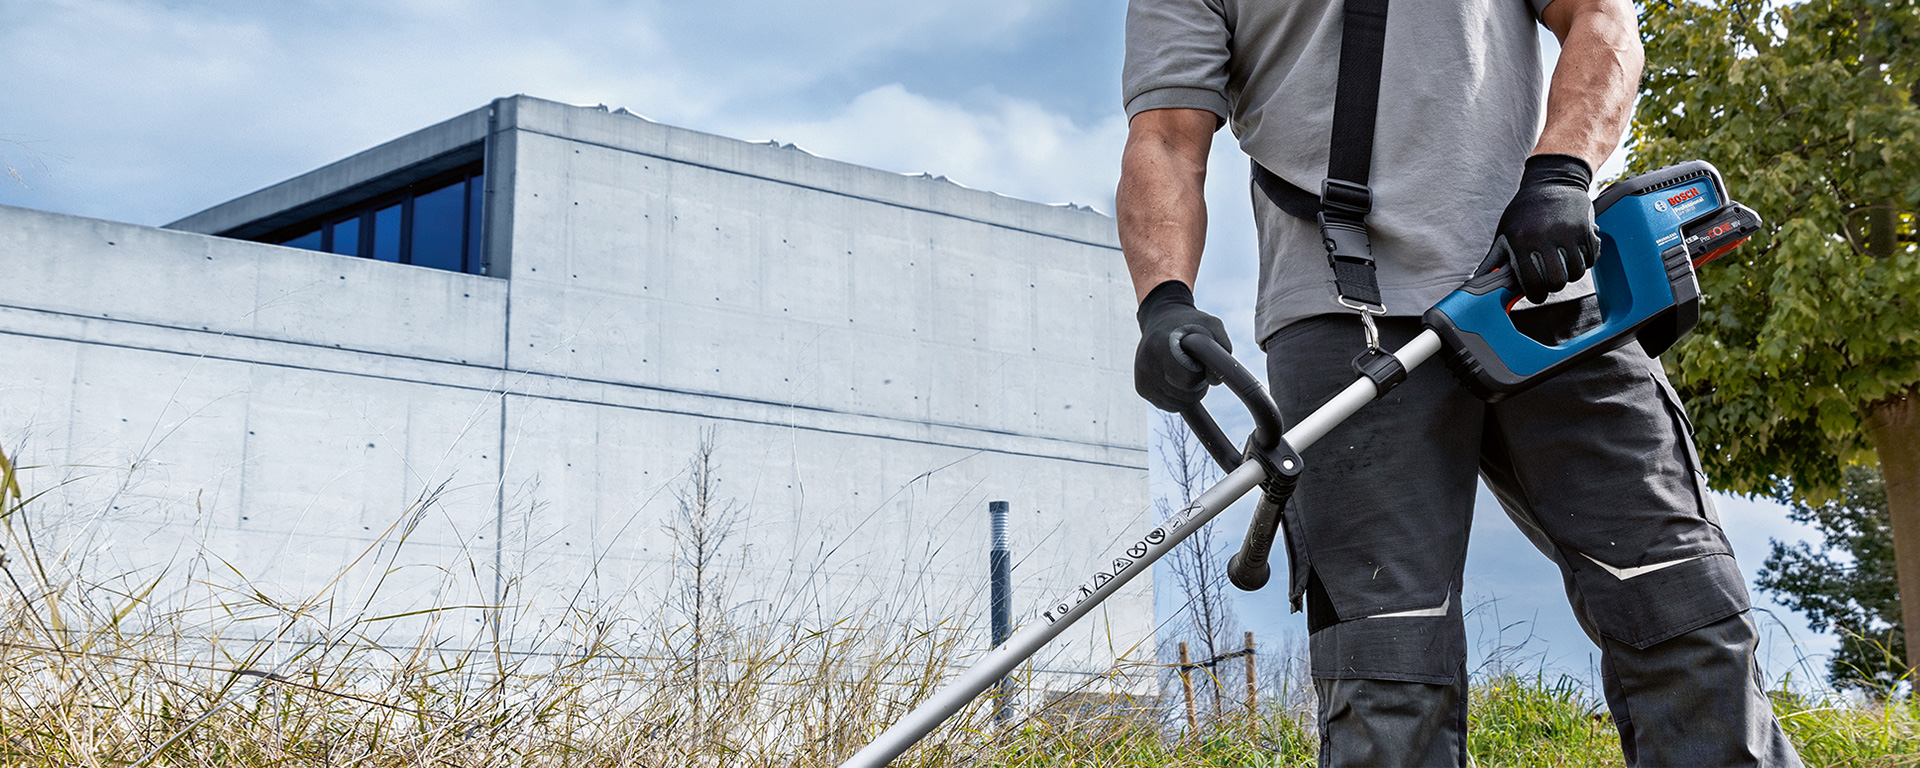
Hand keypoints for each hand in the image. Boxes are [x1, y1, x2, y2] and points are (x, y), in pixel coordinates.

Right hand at [1134, 280, 1231, 411]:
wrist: (1160, 320)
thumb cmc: (1189, 323)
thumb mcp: (1212, 324)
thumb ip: (1222, 347)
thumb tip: (1215, 380)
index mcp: (1159, 346)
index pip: (1187, 379)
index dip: (1200, 372)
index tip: (1198, 358)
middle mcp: (1146, 364)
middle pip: (1185, 395)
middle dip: (1197, 384)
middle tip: (1195, 365)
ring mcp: (1142, 379)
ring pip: (1179, 404)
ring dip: (1190, 392)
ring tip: (1187, 371)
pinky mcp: (1142, 389)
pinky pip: (1169, 406)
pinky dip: (1180, 397)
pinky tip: (1178, 379)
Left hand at [1491, 154, 1600, 303]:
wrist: (1552, 182)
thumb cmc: (1525, 210)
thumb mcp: (1505, 232)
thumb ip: (1494, 260)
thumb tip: (1478, 282)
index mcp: (1521, 241)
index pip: (1532, 282)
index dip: (1535, 295)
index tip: (1536, 294)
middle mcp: (1545, 237)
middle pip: (1557, 281)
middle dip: (1553, 286)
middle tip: (1549, 281)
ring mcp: (1568, 233)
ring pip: (1576, 273)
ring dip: (1570, 275)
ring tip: (1562, 267)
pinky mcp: (1586, 230)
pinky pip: (1591, 259)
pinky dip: (1585, 262)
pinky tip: (1575, 255)